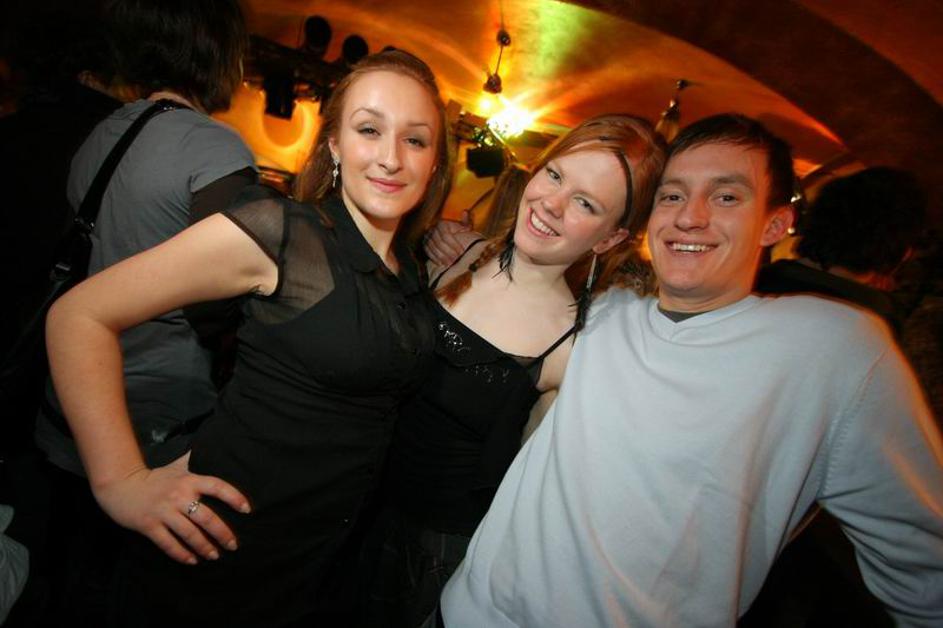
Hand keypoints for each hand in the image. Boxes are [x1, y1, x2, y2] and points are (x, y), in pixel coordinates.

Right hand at [93, 452, 250, 564]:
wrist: (121, 486)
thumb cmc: (154, 478)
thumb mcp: (176, 466)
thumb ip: (194, 459)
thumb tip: (213, 444)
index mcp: (188, 481)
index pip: (217, 487)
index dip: (234, 497)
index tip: (247, 509)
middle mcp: (178, 496)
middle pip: (206, 517)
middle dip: (222, 533)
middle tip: (233, 545)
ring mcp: (163, 512)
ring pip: (189, 534)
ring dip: (204, 547)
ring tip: (215, 555)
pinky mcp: (149, 526)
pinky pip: (168, 544)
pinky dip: (182, 554)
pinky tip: (192, 561)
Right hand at [424, 212, 481, 266]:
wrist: (447, 233)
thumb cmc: (457, 230)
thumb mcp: (462, 225)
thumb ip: (465, 221)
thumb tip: (465, 212)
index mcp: (441, 224)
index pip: (446, 235)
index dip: (454, 245)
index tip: (462, 252)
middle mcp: (432, 229)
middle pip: (439, 243)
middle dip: (448, 253)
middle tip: (456, 260)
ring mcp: (427, 237)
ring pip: (432, 248)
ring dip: (442, 257)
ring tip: (450, 264)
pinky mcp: (424, 244)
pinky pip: (427, 252)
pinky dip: (434, 258)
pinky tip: (441, 264)